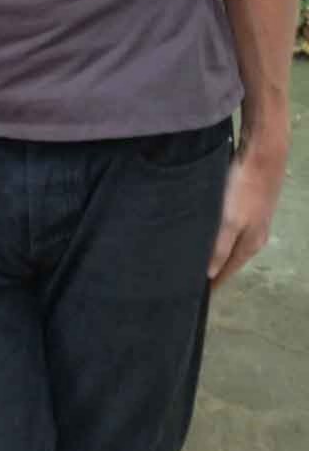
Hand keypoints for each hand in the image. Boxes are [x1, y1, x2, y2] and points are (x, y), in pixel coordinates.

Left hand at [208, 132, 287, 286]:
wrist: (263, 155)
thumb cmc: (243, 188)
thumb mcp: (229, 220)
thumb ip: (219, 247)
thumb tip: (211, 274)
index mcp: (250, 244)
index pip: (228, 271)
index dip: (213, 283)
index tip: (195, 294)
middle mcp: (255, 237)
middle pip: (230, 259)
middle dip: (213, 269)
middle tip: (187, 276)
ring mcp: (254, 221)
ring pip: (231, 243)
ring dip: (215, 252)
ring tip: (194, 256)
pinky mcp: (250, 206)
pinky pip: (231, 229)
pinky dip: (219, 235)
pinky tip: (207, 231)